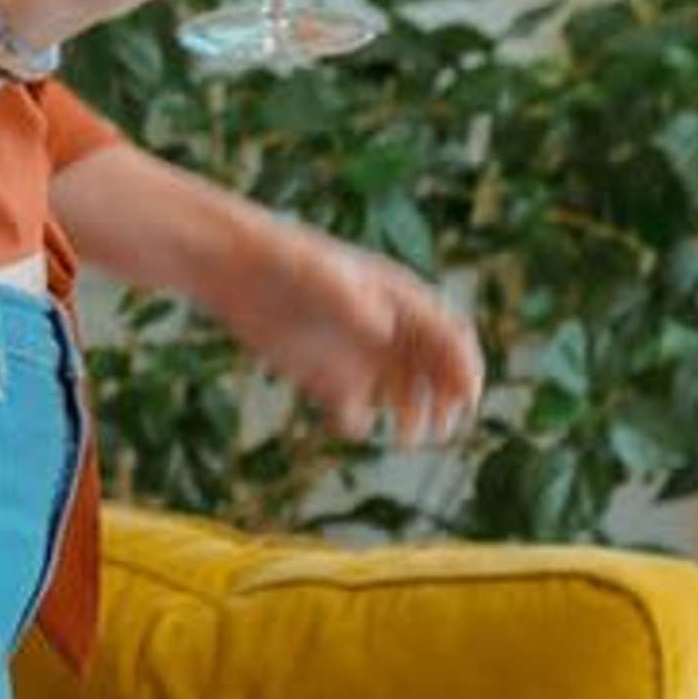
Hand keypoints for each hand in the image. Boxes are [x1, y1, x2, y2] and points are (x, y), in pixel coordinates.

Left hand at [223, 227, 484, 445]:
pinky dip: (355, 423)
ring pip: (401, 395)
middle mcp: (384, 330)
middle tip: (441, 428)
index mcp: (397, 298)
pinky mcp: (323, 376)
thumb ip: (352, 300)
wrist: (231, 266)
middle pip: (435, 371)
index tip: (466, 398)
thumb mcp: (318, 274)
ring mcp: (355, 355)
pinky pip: (352, 411)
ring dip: (412, 418)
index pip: (450, 335)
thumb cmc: (281, 258)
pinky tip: (347, 422)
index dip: (464, 367)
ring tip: (405, 439)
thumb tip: (386, 328)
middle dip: (446, 401)